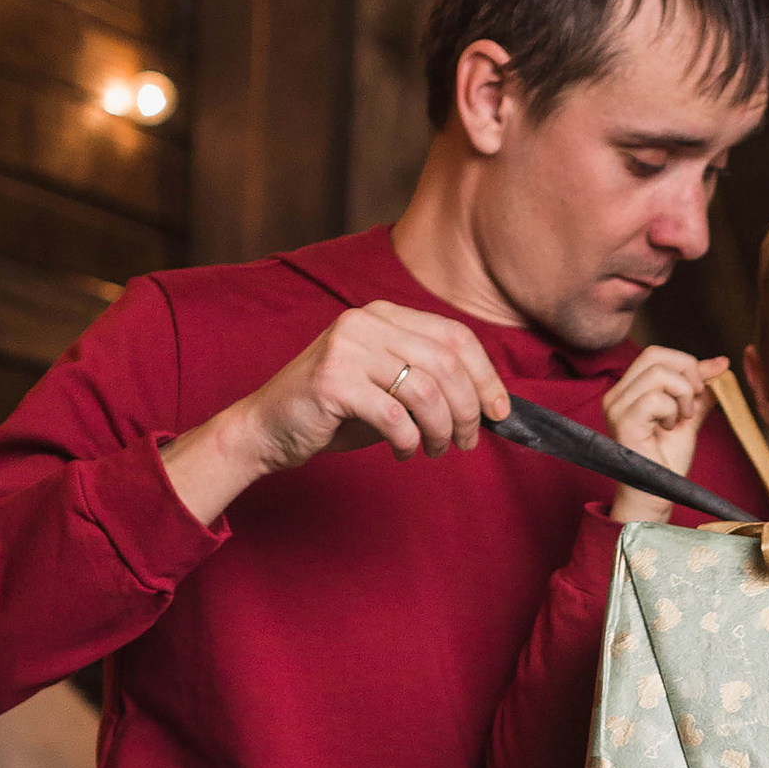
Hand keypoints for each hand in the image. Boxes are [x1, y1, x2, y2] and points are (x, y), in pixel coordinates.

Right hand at [159, 308, 511, 524]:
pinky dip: (408, 440)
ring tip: (434, 450)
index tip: (499, 412)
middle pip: (446, 363)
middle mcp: (367, 322)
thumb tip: (487, 404)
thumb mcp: (389, 387)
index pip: (455, 336)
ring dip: (439, 430)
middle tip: (465, 442)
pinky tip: (403, 452)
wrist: (269, 427)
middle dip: (467, 410)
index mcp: (385, 315)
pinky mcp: (332, 381)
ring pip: (425, 391)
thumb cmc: (335, 412)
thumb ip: (430, 384)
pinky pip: (393, 415)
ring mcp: (347, 348)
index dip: (486, 376)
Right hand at [602, 346, 713, 526]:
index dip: (689, 361)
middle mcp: (617, 395)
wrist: (655, 497)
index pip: (657, 355)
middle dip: (687, 371)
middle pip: (655, 355)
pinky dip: (672, 410)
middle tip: (696, 399)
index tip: (717, 371)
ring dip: (682, 395)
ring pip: (658, 373)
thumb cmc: (665, 464)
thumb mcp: (688, 419)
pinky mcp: (623, 421)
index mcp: (629, 391)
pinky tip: (670, 429)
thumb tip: (721, 365)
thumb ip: (699, 392)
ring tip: (681, 419)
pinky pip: (655, 397)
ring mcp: (617, 407)